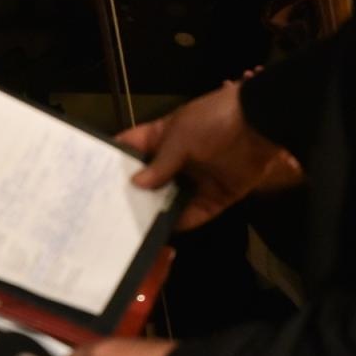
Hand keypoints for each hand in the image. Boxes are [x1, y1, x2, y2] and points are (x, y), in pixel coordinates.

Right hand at [116, 76, 293, 229]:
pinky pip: (197, 214)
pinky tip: (165, 233)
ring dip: (157, 211)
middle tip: (109, 212)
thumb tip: (135, 184)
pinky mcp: (217, 195)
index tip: (93, 177)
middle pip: (151, 179)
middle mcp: (178, 159)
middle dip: (134, 193)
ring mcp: (197, 178)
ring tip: (133, 229)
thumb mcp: (180, 137)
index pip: (134, 147)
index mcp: (164, 136)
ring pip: (172, 199)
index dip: (116, 159)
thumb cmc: (213, 122)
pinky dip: (183, 223)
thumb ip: (159, 164)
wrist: (261, 126)